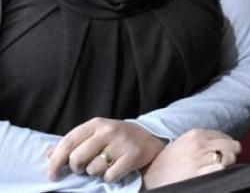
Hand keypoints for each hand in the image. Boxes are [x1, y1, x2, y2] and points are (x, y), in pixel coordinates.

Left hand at [47, 117, 163, 182]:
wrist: (149, 139)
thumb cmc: (116, 139)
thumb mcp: (96, 134)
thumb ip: (74, 143)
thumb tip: (48, 154)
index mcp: (96, 123)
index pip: (68, 141)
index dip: (56, 160)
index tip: (52, 175)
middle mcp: (108, 130)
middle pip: (77, 158)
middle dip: (77, 169)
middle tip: (84, 169)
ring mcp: (121, 143)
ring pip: (93, 170)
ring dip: (95, 173)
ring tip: (104, 166)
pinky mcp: (132, 156)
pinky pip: (109, 177)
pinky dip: (109, 178)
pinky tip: (115, 170)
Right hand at [141, 128, 240, 189]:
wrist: (152, 176)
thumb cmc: (168, 162)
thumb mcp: (183, 143)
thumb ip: (200, 140)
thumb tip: (221, 142)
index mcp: (195, 134)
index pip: (223, 135)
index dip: (227, 143)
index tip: (226, 149)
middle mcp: (199, 144)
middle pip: (230, 144)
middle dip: (232, 152)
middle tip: (229, 159)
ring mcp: (199, 159)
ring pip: (228, 156)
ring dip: (229, 162)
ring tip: (224, 166)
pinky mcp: (198, 174)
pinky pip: (220, 169)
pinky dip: (223, 170)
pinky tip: (219, 173)